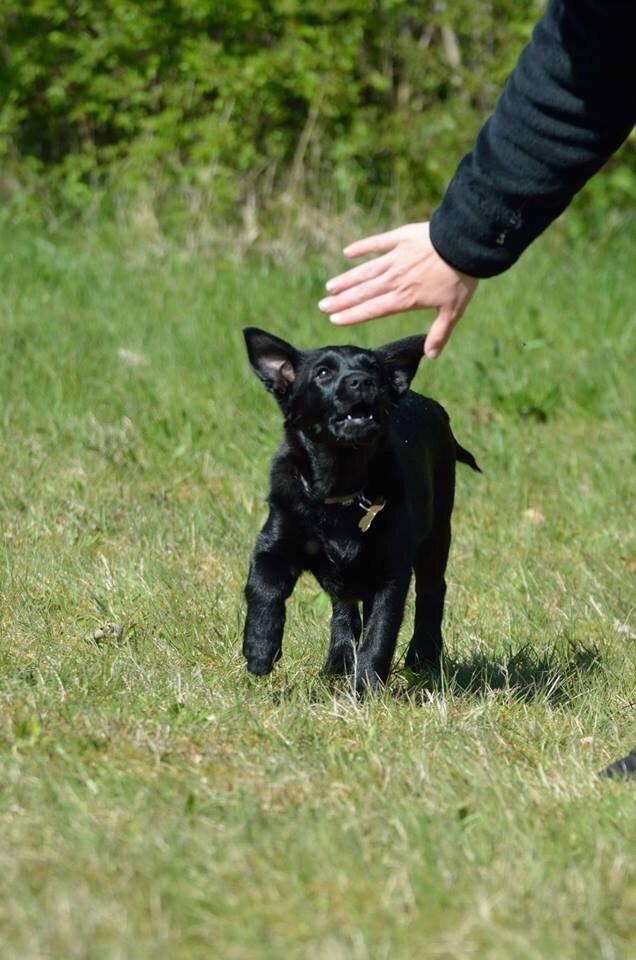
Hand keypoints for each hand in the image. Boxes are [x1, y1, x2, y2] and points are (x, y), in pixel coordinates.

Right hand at [318, 222, 478, 357]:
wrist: (465, 244)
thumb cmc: (461, 278)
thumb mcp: (453, 310)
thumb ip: (439, 333)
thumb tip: (430, 356)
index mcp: (405, 298)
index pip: (372, 309)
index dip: (352, 315)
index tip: (334, 319)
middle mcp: (394, 280)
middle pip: (362, 292)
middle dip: (341, 301)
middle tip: (322, 306)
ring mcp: (395, 258)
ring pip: (365, 271)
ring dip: (346, 280)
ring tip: (330, 287)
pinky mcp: (400, 238)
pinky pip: (376, 243)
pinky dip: (361, 248)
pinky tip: (347, 253)